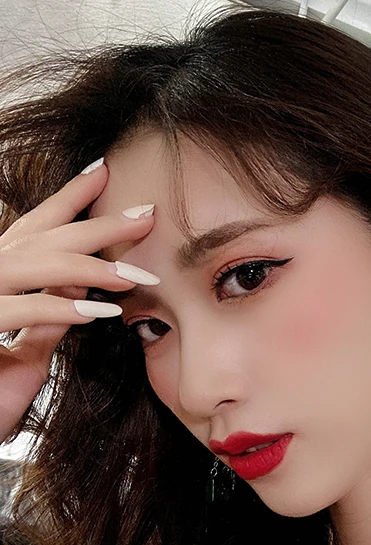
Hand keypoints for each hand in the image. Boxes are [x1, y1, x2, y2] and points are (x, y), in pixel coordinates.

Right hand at [0, 158, 157, 444]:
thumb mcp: (26, 346)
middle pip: (43, 238)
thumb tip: (83, 288)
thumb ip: (49, 315)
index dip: (69, 198)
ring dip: (91, 266)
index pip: (36, 226)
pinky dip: (62, 309)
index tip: (106, 173)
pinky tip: (102, 311)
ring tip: (137, 274)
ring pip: (34, 266)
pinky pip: (22, 312)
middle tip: (148, 214)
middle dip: (98, 224)